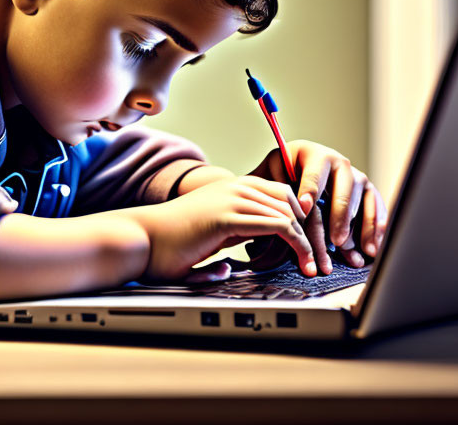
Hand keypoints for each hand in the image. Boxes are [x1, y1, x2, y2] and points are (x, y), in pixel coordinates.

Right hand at [129, 176, 317, 281]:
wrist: (138, 241)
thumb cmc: (161, 246)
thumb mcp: (201, 242)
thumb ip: (218, 248)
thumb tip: (226, 269)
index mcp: (229, 190)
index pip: (279, 194)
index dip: (298, 219)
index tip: (308, 247)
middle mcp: (234, 187)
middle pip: (291, 200)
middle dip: (310, 230)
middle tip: (318, 258)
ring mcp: (232, 198)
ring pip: (290, 213)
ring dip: (308, 241)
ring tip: (314, 265)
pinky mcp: (229, 216)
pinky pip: (279, 225)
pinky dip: (298, 245)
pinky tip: (302, 262)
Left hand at [249, 140, 387, 272]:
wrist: (300, 169)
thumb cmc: (282, 174)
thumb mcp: (271, 173)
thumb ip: (268, 183)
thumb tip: (259, 199)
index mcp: (313, 154)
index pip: (313, 174)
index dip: (309, 191)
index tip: (304, 208)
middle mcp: (338, 162)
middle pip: (343, 189)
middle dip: (339, 216)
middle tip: (336, 240)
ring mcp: (355, 175)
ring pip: (362, 200)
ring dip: (362, 227)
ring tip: (358, 251)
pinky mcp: (367, 190)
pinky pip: (376, 207)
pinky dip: (376, 228)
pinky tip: (372, 248)